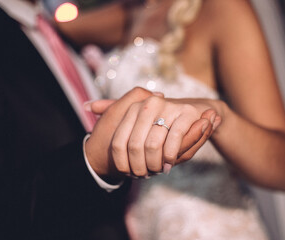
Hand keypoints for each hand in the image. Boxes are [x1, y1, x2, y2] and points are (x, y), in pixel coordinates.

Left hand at [84, 88, 220, 178]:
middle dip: (140, 166)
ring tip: (157, 170)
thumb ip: (113, 109)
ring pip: (152, 146)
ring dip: (155, 164)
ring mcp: (167, 107)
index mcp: (134, 106)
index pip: (119, 142)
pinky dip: (169, 157)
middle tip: (145, 175)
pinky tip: (168, 164)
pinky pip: (172, 142)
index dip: (123, 162)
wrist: (198, 113)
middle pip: (135, 146)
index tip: (129, 172)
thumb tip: (86, 105)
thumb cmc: (163, 122)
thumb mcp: (137, 118)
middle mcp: (148, 104)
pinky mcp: (186, 113)